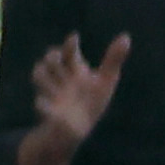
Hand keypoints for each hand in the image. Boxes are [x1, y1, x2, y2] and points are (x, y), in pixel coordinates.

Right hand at [30, 30, 129, 148]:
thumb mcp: (106, 80)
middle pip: (50, 59)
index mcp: (75, 67)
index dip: (70, 43)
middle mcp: (61, 76)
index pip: (69, 51)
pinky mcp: (48, 110)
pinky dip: (42, 103)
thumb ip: (113, 59)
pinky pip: (40, 104)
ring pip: (38, 74)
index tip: (74, 38)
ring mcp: (52, 91)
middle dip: (52, 57)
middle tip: (57, 58)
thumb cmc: (92, 100)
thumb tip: (126, 36)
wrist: (79, 128)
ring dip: (45, 76)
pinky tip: (44, 103)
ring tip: (57, 85)